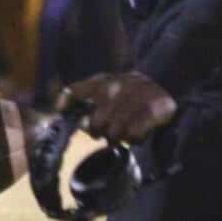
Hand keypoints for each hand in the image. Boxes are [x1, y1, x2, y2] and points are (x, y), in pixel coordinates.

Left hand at [59, 71, 176, 143]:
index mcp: (100, 83)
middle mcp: (114, 89)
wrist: (162, 82)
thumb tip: (59, 109)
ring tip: (124, 129)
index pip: (73, 93)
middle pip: (95, 125)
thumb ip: (81, 93)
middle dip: (99, 131)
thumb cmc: (126, 89)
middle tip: (108, 129)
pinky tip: (138, 130)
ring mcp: (132, 100)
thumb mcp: (104, 83)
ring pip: (114, 134)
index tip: (64, 115)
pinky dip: (135, 138)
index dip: (65, 107)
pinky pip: (133, 137)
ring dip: (119, 136)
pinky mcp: (150, 112)